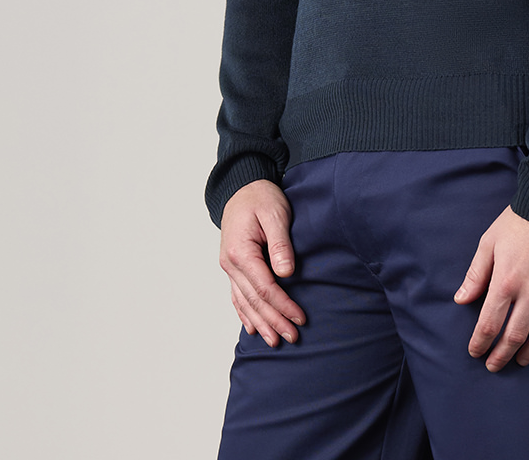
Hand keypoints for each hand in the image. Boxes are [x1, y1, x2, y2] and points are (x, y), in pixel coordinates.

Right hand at [219, 179, 306, 346]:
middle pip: (254, 300)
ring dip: (260, 322)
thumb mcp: (275, 214)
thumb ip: (280, 244)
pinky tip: (252, 326)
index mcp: (240, 252)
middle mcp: (230, 264)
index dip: (282, 305)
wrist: (242, 187)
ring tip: (274, 341)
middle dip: (274, 321)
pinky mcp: (233, 266)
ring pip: (244, 302)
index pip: (264, 288)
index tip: (299, 318)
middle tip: (292, 337)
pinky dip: (244, 312)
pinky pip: (237, 295)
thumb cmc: (260, 197)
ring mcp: (229, 267)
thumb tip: (286, 273)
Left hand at [454, 205, 528, 371]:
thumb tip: (461, 299)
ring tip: (521, 360)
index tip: (475, 352)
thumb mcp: (490, 241)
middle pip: (515, 337)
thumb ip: (476, 273)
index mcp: (506, 281)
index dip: (480, 344)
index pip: (489, 325)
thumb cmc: (521, 219)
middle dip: (502, 356)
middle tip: (494, 365)